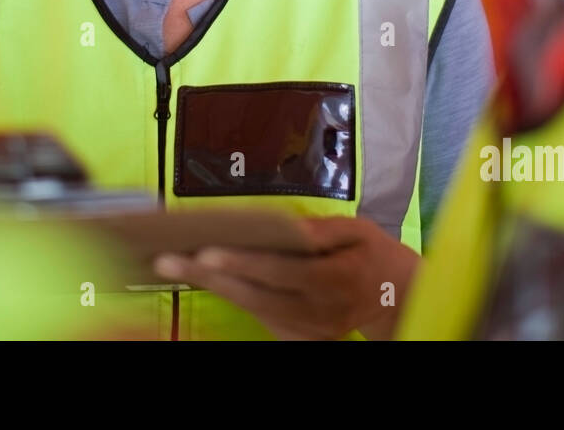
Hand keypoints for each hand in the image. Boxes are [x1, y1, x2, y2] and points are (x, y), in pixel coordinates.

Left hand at [153, 216, 419, 340]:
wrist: (394, 297)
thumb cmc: (371, 254)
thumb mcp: (358, 230)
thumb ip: (322, 230)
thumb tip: (287, 226)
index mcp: (336, 278)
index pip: (282, 271)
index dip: (244, 263)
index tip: (208, 252)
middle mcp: (319, 311)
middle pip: (256, 296)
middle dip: (210, 277)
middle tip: (168, 259)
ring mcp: (308, 330)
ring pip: (253, 309)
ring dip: (213, 286)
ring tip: (175, 263)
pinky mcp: (300, 337)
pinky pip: (260, 315)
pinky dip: (232, 295)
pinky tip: (205, 275)